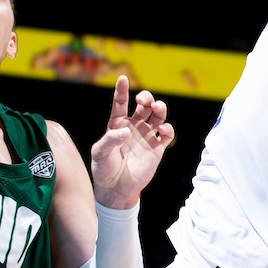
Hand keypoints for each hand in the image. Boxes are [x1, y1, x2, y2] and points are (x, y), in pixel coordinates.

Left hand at [90, 76, 173, 209]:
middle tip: (144, 100)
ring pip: (158, 115)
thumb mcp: (99, 153)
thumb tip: (126, 131)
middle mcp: (134, 126)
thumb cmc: (104, 169)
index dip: (122, 90)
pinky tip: (161, 129)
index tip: (122, 78)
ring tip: (156, 108)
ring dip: (160, 108)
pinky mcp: (157, 148)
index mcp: (117, 124)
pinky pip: (167, 134)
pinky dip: (167, 128)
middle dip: (146, 97)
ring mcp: (146, 136)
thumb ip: (110, 139)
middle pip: (144, 105)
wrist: (116, 189)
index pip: (120, 102)